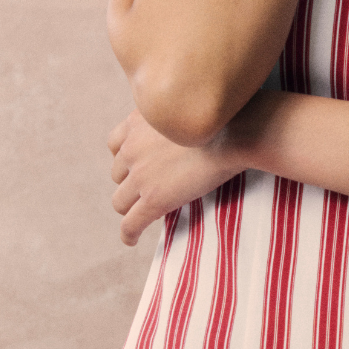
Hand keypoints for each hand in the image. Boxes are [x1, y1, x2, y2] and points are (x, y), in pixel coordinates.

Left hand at [108, 110, 245, 245]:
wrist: (233, 133)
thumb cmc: (223, 119)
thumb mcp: (184, 108)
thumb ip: (170, 121)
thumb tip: (179, 132)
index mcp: (138, 122)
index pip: (116, 144)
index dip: (127, 158)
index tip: (141, 166)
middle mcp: (133, 147)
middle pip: (117, 174)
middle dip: (132, 182)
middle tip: (154, 189)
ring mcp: (140, 176)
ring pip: (120, 201)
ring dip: (130, 207)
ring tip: (144, 214)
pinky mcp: (153, 200)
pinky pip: (130, 224)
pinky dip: (129, 234)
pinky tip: (132, 239)